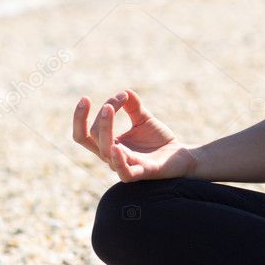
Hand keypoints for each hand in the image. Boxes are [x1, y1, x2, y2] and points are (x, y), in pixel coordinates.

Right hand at [72, 89, 195, 181]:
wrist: (180, 156)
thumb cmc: (158, 141)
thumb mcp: (143, 119)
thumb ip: (133, 107)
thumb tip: (125, 91)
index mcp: (109, 144)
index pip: (86, 133)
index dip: (83, 116)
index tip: (102, 97)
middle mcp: (112, 156)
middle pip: (92, 139)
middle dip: (100, 117)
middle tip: (113, 101)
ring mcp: (126, 165)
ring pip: (105, 151)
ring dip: (105, 128)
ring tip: (107, 109)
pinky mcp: (142, 173)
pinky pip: (124, 172)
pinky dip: (118, 160)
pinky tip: (117, 146)